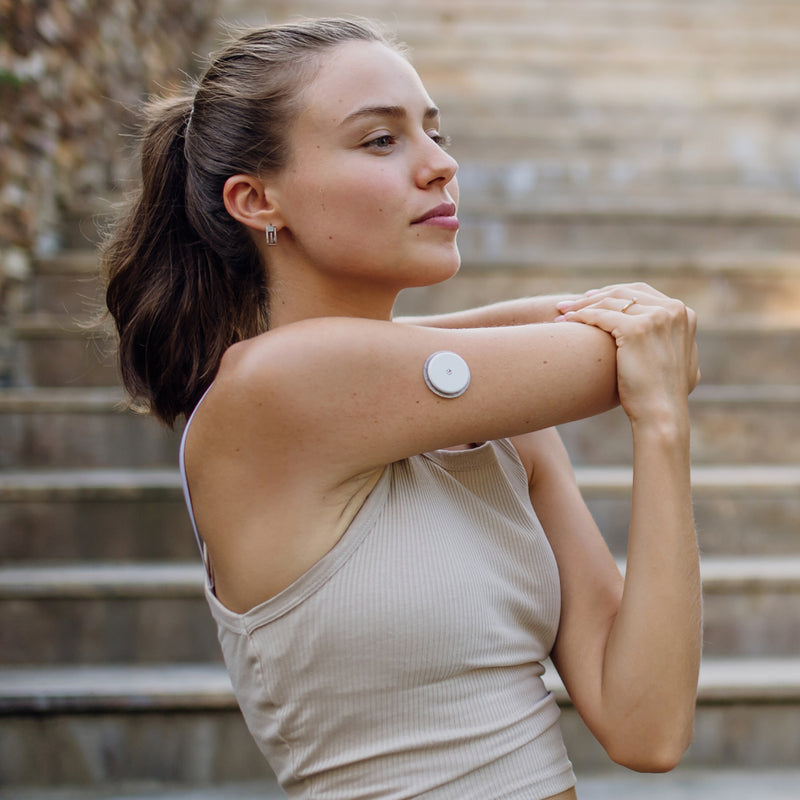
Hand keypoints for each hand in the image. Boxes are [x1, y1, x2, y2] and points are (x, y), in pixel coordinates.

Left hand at [555, 283, 699, 425]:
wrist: (661, 414)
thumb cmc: (662, 394)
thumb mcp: (678, 359)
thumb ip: (670, 339)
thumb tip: (662, 334)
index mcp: (683, 313)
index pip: (639, 292)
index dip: (611, 294)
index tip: (589, 300)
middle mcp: (673, 310)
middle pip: (622, 293)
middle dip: (592, 297)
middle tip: (568, 305)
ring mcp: (656, 317)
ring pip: (608, 302)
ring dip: (581, 306)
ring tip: (561, 314)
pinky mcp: (636, 328)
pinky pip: (599, 315)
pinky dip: (580, 316)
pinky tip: (566, 322)